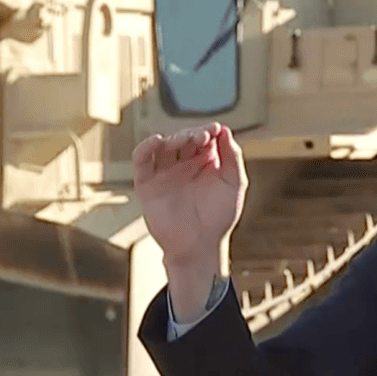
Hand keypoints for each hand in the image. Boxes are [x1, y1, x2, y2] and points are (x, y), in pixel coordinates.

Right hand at [132, 122, 247, 268]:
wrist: (199, 246)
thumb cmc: (219, 218)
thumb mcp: (234, 184)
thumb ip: (233, 158)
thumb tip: (226, 130)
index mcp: (205, 163)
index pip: (204, 138)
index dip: (208, 131)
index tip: (215, 129)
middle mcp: (184, 165)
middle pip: (184, 138)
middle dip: (192, 133)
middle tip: (202, 136)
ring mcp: (165, 173)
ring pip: (164, 146)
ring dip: (174, 137)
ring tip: (185, 139)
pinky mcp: (147, 184)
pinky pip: (142, 160)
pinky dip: (146, 147)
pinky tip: (158, 140)